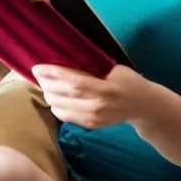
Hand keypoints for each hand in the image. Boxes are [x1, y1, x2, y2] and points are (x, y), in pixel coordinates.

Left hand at [30, 63, 148, 130]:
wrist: (143, 106)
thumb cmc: (128, 81)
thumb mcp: (113, 68)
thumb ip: (90, 64)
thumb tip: (62, 53)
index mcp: (105, 90)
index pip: (73, 82)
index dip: (52, 74)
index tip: (36, 67)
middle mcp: (98, 107)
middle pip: (62, 95)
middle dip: (45, 84)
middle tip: (39, 73)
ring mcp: (94, 119)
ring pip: (59, 108)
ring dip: (48, 94)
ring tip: (47, 84)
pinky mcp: (91, 126)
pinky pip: (65, 116)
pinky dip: (55, 106)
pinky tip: (56, 96)